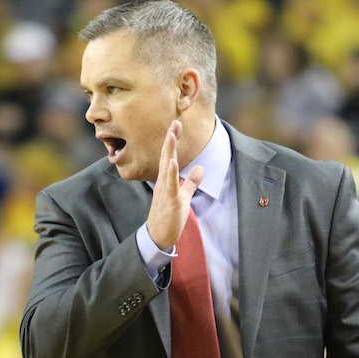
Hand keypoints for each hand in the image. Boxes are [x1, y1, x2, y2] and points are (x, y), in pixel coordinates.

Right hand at [146, 120, 203, 249]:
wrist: (158, 235)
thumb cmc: (169, 216)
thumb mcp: (183, 196)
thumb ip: (191, 182)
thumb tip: (200, 168)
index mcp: (167, 179)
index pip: (169, 155)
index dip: (173, 140)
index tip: (176, 124)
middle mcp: (163, 181)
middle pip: (166, 156)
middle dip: (171, 139)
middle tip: (174, 122)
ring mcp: (165, 190)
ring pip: (166, 167)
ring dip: (169, 150)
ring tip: (171, 135)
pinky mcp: (169, 200)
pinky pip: (170, 185)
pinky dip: (171, 173)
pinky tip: (172, 162)